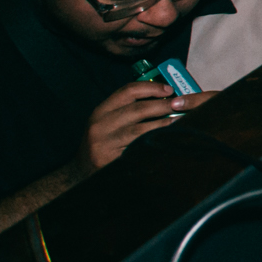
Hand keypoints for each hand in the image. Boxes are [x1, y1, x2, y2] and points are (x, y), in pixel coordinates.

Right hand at [76, 80, 202, 177]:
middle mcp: (100, 126)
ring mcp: (104, 144)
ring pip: (140, 131)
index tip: (170, 89)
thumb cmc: (102, 144)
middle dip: (163, 105)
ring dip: (164, 124)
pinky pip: (138, 150)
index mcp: (101, 112)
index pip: (127, 91)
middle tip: (182, 105)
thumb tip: (163, 97)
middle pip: (137, 109)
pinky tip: (168, 141)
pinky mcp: (110, 161)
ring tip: (181, 121)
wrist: (79, 174)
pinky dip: (155, 143)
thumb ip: (128, 110)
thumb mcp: (108, 123)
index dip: (151, 88)